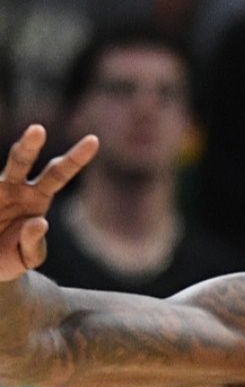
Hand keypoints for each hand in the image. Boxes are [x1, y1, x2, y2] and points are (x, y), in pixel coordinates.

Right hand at [0, 127, 97, 278]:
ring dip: (13, 154)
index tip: (93, 140)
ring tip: (27, 137)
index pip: (60, 174)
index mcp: (38, 197)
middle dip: (30, 145)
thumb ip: (34, 243)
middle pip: (23, 161)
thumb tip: (39, 222)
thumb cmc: (11, 257)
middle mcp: (16, 188)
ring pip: (4, 169)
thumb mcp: (27, 257)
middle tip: (38, 130)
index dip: (76, 158)